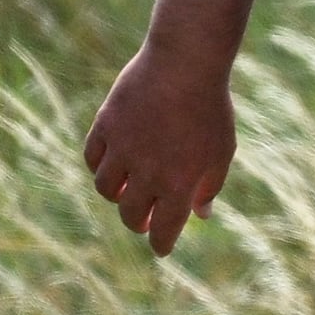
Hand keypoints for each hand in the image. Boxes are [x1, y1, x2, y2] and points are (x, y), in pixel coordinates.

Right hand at [84, 42, 239, 255]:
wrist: (185, 65)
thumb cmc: (211, 110)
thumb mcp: (221, 152)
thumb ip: (208, 187)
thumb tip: (200, 216)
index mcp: (178, 184)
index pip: (163, 230)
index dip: (161, 244)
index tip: (161, 248)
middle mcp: (146, 173)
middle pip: (129, 214)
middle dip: (137, 222)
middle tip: (144, 220)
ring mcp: (122, 150)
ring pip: (105, 189)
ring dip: (117, 196)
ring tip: (129, 191)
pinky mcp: (105, 127)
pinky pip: (92, 159)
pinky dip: (100, 167)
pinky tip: (112, 165)